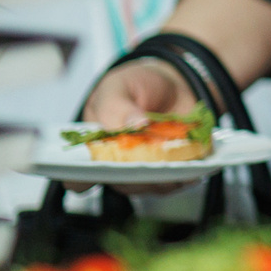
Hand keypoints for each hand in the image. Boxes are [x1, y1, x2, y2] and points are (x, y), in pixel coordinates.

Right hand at [64, 57, 201, 195]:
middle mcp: (116, 165)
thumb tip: (134, 125)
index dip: (81, 180)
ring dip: (163, 178)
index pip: (77, 176)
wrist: (172, 84)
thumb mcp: (118, 86)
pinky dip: (184, 175)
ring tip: (177, 163)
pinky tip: (193, 167)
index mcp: (92, 147)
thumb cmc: (135, 86)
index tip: (98, 171)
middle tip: (151, 162)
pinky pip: (175, 181)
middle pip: (119, 184)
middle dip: (136, 176)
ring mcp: (143, 170)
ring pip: (149, 186)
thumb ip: (116, 105)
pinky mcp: (169, 170)